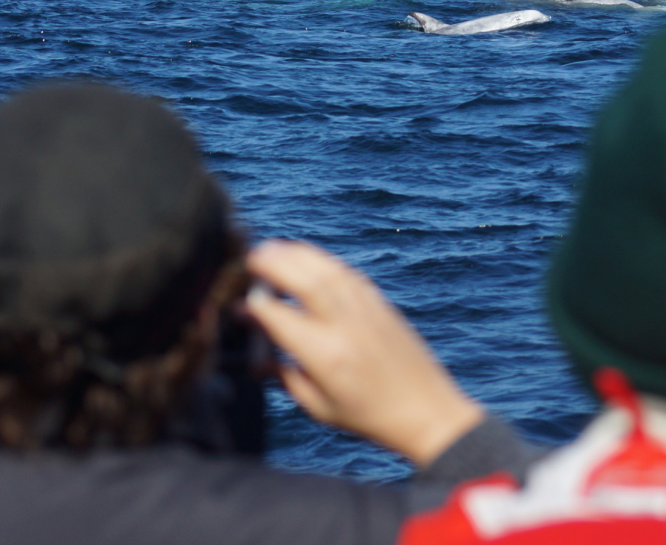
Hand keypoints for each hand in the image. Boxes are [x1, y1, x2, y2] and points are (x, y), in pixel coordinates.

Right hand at [244, 239, 484, 466]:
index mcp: (326, 356)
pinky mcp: (381, 304)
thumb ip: (284, 376)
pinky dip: (322, 261)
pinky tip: (306, 258)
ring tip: (271, 249)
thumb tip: (257, 353)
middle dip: (273, 264)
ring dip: (296, 255)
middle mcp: (346, 326)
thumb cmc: (369, 416)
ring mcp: (367, 311)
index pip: (280, 317)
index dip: (255, 305)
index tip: (239, 302)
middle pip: (304, 281)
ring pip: (327, 270)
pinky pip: (347, 273)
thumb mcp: (318, 407)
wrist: (426, 411)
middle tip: (250, 257)